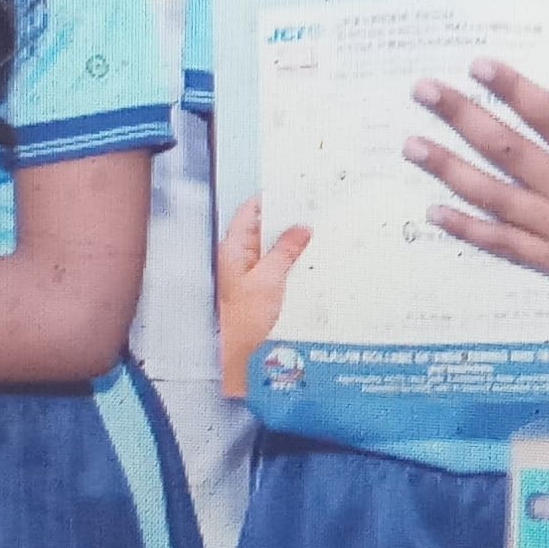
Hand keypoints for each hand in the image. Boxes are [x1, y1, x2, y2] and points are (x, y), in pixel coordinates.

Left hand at [215, 197, 309, 397]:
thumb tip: (300, 228)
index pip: (249, 212)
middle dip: (285, 219)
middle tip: (311, 210)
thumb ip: (285, 251)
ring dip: (291, 241)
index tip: (293, 191)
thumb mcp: (270, 280)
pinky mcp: (260, 289)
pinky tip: (308, 260)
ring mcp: (249, 274)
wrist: (241, 356)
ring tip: (315, 232)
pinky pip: (276, 266)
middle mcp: (239, 258)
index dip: (270, 199)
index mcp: (233, 249)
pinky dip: (291, 260)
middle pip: (262, 228)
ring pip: (271, 247)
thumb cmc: (246, 321)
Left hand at [407, 44, 548, 352]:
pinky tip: (433, 212)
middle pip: (508, 150)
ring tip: (410, 144)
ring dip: (449, 169)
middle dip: (462, 117)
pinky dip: (467, 229)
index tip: (479, 64)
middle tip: (423, 89)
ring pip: (495, 196)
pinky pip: (504, 245)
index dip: (514, 89)